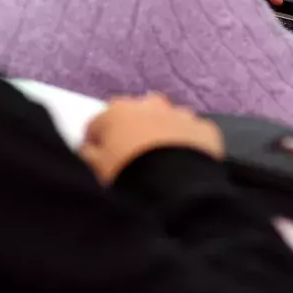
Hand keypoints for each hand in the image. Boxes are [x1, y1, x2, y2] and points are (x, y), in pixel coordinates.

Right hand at [79, 94, 223, 184]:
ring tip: (164, 159)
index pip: (98, 124)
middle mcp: (149, 104)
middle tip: (135, 156)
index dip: (98, 142)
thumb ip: (88, 154)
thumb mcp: (96, 170)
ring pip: (168, 119)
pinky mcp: (205, 129)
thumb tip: (88, 147)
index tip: (101, 159)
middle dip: (135, 128)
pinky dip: (190, 143)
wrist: (176, 188)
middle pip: (136, 113)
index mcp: (117, 112)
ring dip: (164, 131)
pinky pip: (194, 133)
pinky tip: (188, 163)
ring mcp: (180, 114)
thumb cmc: (127, 174)